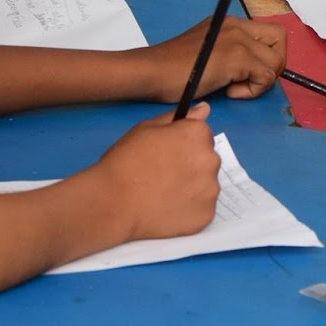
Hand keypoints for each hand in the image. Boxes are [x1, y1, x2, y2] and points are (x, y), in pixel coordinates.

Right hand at [96, 104, 221, 240]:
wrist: (113, 202)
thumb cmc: (126, 160)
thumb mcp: (146, 128)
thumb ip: (179, 118)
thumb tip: (205, 109)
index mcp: (198, 135)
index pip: (202, 135)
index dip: (183, 144)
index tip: (166, 154)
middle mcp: (211, 160)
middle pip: (207, 160)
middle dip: (191, 165)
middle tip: (163, 175)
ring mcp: (211, 190)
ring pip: (206, 185)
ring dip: (192, 188)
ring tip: (163, 194)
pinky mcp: (207, 216)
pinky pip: (202, 208)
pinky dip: (189, 210)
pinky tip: (168, 209)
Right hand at [150, 16, 286, 100]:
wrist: (151, 71)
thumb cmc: (172, 69)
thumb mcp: (207, 51)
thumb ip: (229, 53)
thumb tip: (250, 71)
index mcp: (230, 23)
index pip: (269, 32)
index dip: (267, 55)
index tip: (248, 72)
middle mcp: (236, 26)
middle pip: (281, 39)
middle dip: (274, 65)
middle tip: (251, 80)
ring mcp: (237, 40)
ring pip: (276, 62)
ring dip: (261, 81)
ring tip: (234, 88)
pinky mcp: (236, 57)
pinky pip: (265, 77)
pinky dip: (252, 91)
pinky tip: (229, 92)